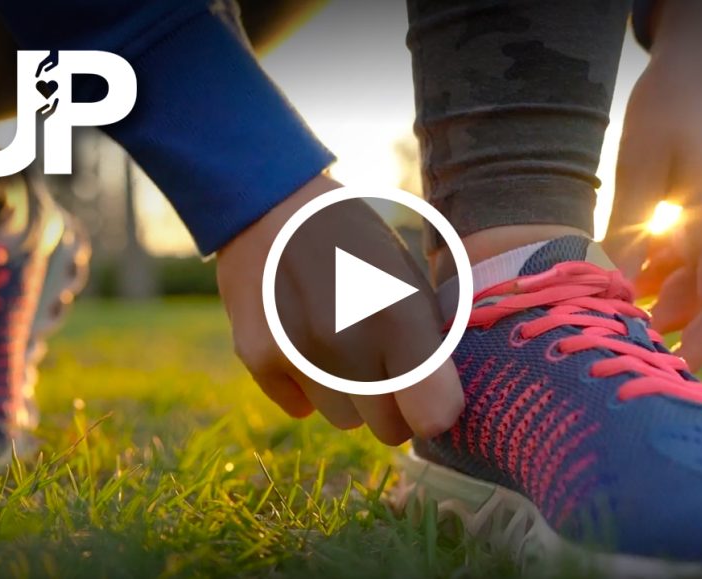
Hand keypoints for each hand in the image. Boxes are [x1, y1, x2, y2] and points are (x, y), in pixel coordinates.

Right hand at [216, 174, 463, 444]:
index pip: (433, 416)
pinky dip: (308, 387)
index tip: (430, 392)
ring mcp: (296, 354)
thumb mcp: (408, 275)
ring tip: (342, 346)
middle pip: (388, 430)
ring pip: (344, 421)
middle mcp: (346, 342)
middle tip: (386, 366)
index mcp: (397, 314)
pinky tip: (305, 342)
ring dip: (350, 397)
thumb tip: (443, 404)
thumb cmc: (353, 238)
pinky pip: (300, 408)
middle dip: (394, 407)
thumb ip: (428, 341)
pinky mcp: (258, 359)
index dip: (435, 409)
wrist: (268, 202)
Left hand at [603, 0, 701, 370]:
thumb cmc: (670, 107)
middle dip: (657, 329)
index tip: (663, 379)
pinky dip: (653, 273)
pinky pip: (686, 260)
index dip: (700, 350)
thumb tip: (611, 296)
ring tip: (595, 313)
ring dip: (650, 299)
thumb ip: (628, 234)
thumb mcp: (638, 169)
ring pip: (690, 284)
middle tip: (602, 346)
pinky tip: (612, 276)